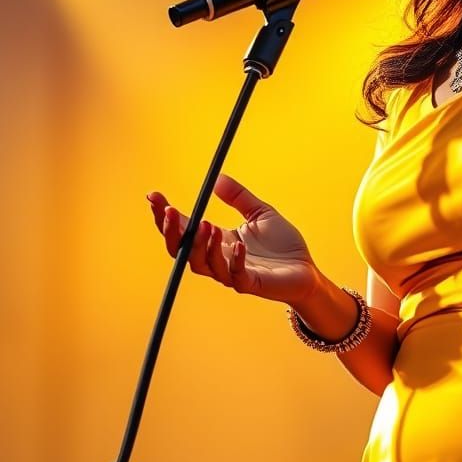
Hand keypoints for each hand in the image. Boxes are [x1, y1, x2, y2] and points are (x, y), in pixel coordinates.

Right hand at [146, 174, 319, 304]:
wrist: (306, 270)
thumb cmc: (282, 245)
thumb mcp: (261, 213)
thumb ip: (239, 198)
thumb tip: (218, 178)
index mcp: (217, 241)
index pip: (184, 229)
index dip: (165, 216)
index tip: (153, 196)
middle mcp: (218, 258)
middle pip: (181, 250)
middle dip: (171, 232)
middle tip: (168, 211)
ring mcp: (232, 273)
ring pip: (203, 264)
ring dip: (201, 245)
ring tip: (206, 225)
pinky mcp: (251, 284)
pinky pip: (235, 275)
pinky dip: (234, 260)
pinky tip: (238, 245)